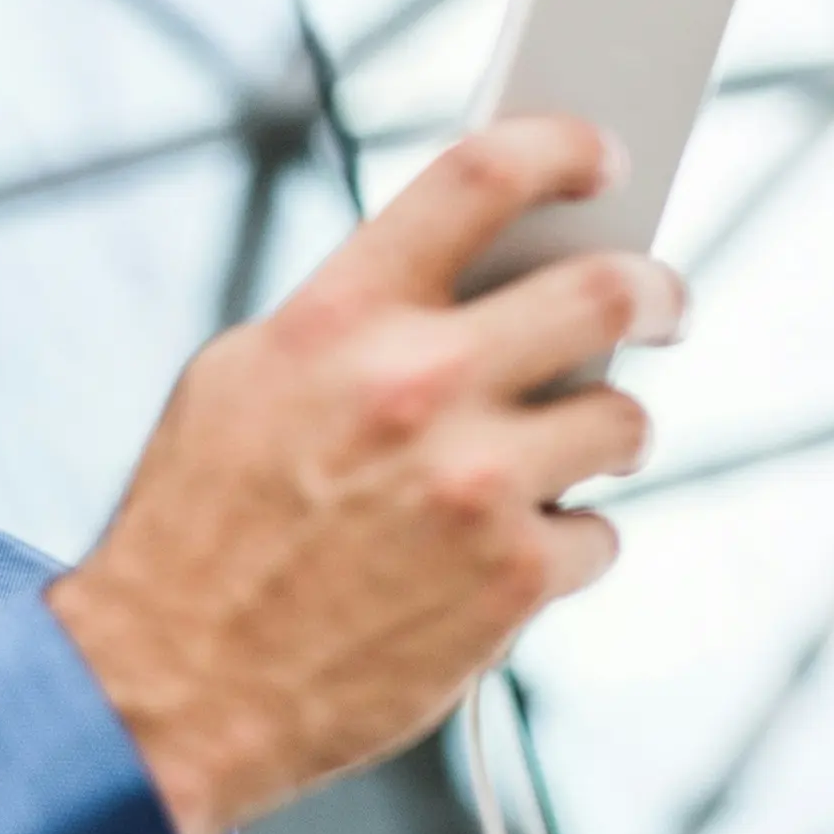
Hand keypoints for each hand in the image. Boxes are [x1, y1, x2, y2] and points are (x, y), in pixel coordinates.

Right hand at [49, 117, 682, 833]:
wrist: (170, 685)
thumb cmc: (197, 528)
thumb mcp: (241, 379)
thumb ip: (352, 321)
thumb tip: (466, 282)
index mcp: (340, 316)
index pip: (481, 177)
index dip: (562, 148)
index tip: (601, 158)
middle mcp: (416, 384)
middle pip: (605, 286)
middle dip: (655, 291)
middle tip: (662, 304)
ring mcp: (475, 484)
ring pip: (623, 420)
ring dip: (608, 431)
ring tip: (568, 452)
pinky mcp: (511, 582)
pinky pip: (597, 536)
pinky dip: (563, 544)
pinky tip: (500, 557)